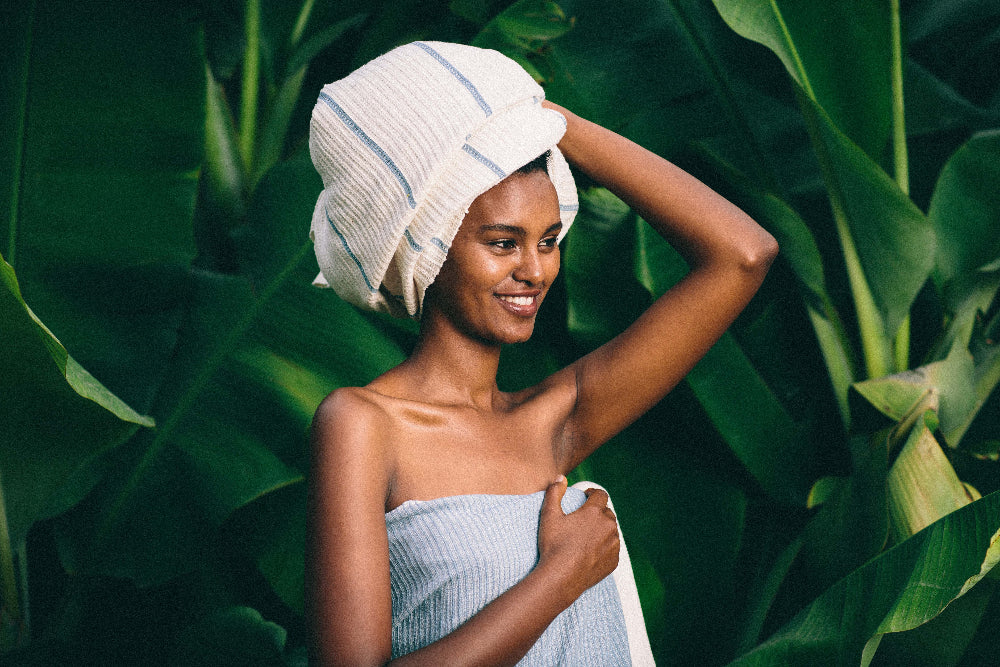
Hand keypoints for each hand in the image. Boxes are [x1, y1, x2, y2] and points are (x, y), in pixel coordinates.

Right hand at [536, 477, 619, 598]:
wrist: (561, 577)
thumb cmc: (554, 545)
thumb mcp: (549, 516)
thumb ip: (554, 492)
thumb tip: (561, 477)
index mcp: (594, 512)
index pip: (601, 494)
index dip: (593, 493)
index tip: (587, 496)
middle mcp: (608, 526)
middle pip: (607, 513)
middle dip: (598, 512)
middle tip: (585, 518)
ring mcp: (613, 544)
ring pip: (612, 531)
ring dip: (603, 529)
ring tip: (589, 535)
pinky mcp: (614, 561)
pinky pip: (613, 548)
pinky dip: (605, 546)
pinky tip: (592, 551)